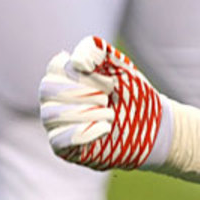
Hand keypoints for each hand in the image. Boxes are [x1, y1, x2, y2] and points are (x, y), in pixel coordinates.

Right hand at [39, 36, 167, 170]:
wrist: (152, 123)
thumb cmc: (131, 92)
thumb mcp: (120, 66)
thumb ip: (99, 52)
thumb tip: (76, 60)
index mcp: (66, 76)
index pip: (55, 67)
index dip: (81, 71)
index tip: (107, 78)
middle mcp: (54, 99)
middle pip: (47, 89)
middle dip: (82, 92)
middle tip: (107, 96)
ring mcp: (56, 124)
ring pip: (51, 115)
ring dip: (86, 112)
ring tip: (110, 113)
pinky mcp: (63, 147)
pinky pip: (58, 140)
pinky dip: (84, 132)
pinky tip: (105, 128)